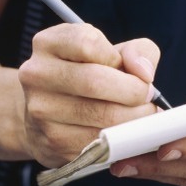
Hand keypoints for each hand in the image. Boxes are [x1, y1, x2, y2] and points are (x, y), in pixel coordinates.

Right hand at [18, 23, 160, 167]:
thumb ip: (137, 51)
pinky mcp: (52, 141)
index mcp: (49, 43)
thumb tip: (144, 72)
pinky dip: (123, 138)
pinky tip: (127, 131)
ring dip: (134, 118)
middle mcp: (37, 74)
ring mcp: (41, 110)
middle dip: (135, 92)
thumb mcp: (112, 52)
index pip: (88, 43)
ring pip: (102, 116)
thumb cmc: (89, 74)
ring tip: (143, 114)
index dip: (119, 58)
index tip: (132, 70)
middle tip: (149, 97)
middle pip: (95, 82)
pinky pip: (99, 141)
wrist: (50, 113)